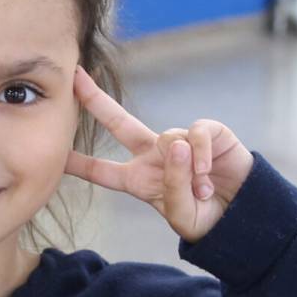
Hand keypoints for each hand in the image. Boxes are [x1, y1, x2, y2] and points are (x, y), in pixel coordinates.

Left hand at [65, 68, 251, 242]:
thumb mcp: (181, 214)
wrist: (244, 215)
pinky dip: (201, 156)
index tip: (52, 152)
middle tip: (74, 78)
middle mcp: (154, 156)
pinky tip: (209, 175)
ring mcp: (179, 142)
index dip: (77, 163)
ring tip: (201, 190)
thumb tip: (176, 145)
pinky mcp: (206, 133)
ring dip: (185, 169)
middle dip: (96, 100)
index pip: (101, 171)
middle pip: (119, 123)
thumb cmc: (207, 218)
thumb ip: (172, 185)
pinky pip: (194, 134)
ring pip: (169, 139)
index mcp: (140, 181)